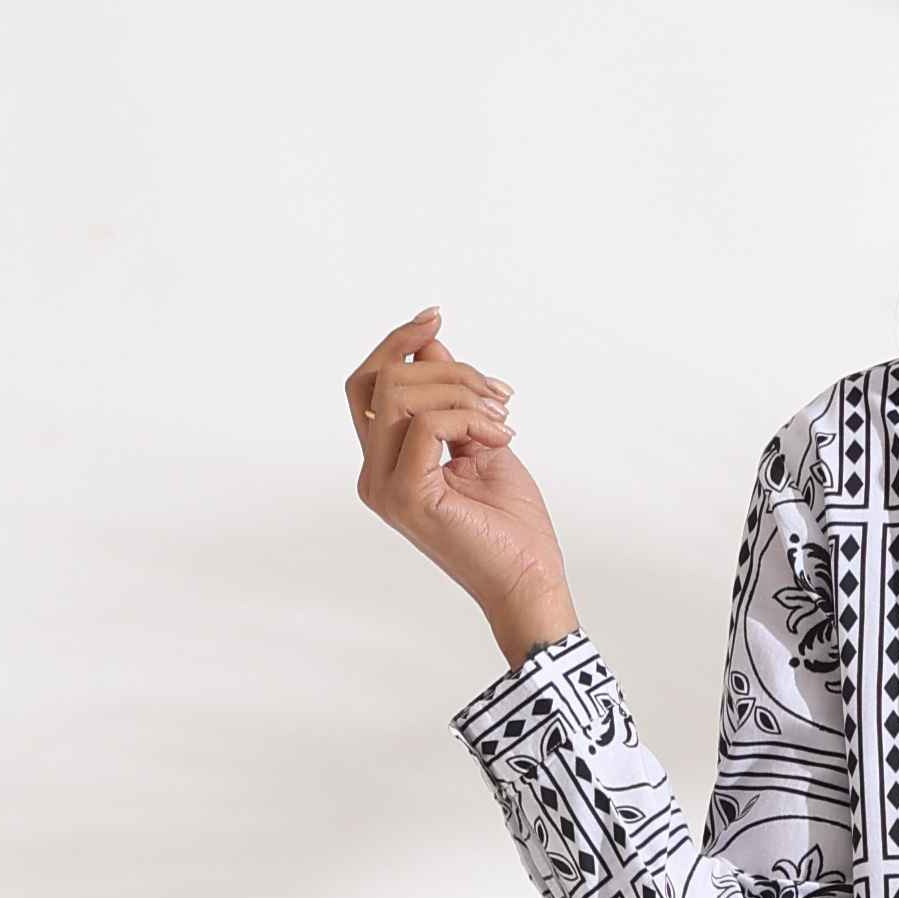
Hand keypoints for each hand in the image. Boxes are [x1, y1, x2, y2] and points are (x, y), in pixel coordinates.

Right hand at [346, 306, 573, 649]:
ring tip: (503, 420)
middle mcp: (374, 474)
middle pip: (379, 380)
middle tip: (498, 393)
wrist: (530, 582)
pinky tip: (500, 440)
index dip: (396, 343)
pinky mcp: (406, 496)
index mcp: (385, 462)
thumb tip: (428, 344)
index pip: (368, 385)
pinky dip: (470, 418)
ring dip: (463, 392)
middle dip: (446, 368)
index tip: (435, 315)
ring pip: (401, 394)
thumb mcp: (479, 440)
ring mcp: (384, 487)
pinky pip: (427, 423)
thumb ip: (449, 396)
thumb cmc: (510, 525)